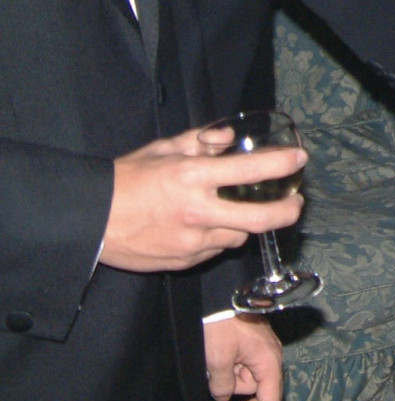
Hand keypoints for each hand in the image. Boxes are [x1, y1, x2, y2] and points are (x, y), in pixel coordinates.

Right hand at [103, 129, 305, 272]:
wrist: (90, 221)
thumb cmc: (127, 179)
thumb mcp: (163, 149)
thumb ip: (201, 141)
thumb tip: (228, 139)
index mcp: (193, 177)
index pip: (251, 170)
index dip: (282, 164)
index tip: (299, 160)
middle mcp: (198, 212)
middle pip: (260, 219)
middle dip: (287, 212)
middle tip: (296, 204)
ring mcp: (192, 241)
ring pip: (238, 237)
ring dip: (245, 225)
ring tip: (239, 212)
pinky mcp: (183, 262)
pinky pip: (214, 250)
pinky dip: (218, 238)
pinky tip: (207, 228)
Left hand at [204, 313, 282, 400]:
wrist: (219, 298)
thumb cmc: (222, 326)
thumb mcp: (218, 360)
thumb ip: (223, 386)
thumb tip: (223, 396)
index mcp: (269, 362)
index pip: (271, 400)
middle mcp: (270, 357)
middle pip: (259, 391)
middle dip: (238, 395)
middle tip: (219, 400)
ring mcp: (261, 350)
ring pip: (247, 378)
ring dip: (230, 379)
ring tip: (215, 366)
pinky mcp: (251, 346)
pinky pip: (243, 366)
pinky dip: (230, 369)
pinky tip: (218, 362)